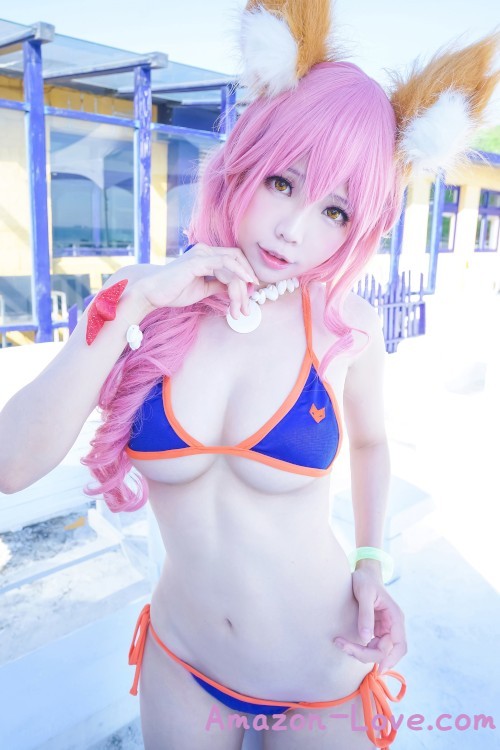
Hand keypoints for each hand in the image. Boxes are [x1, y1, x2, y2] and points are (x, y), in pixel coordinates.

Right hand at [135, 243, 259, 317]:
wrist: (151, 292)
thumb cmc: (173, 291)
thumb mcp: (203, 289)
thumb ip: (218, 286)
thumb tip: (235, 289)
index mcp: (206, 255)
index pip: (233, 260)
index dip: (245, 274)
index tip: (250, 293)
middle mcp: (205, 250)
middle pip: (237, 259)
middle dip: (248, 279)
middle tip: (250, 302)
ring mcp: (202, 254)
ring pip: (233, 263)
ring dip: (242, 285)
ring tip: (244, 305)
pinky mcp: (198, 261)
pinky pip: (224, 263)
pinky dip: (238, 273)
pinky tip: (245, 283)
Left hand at [334, 562, 406, 672]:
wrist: (363, 573)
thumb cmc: (365, 580)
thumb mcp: (364, 593)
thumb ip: (366, 615)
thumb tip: (366, 639)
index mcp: (395, 617)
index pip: (400, 645)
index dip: (392, 659)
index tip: (379, 668)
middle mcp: (392, 626)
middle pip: (386, 652)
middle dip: (366, 654)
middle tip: (344, 646)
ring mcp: (384, 630)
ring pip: (377, 652)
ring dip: (360, 652)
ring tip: (340, 643)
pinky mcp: (376, 631)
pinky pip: (371, 646)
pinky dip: (359, 648)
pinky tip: (345, 644)